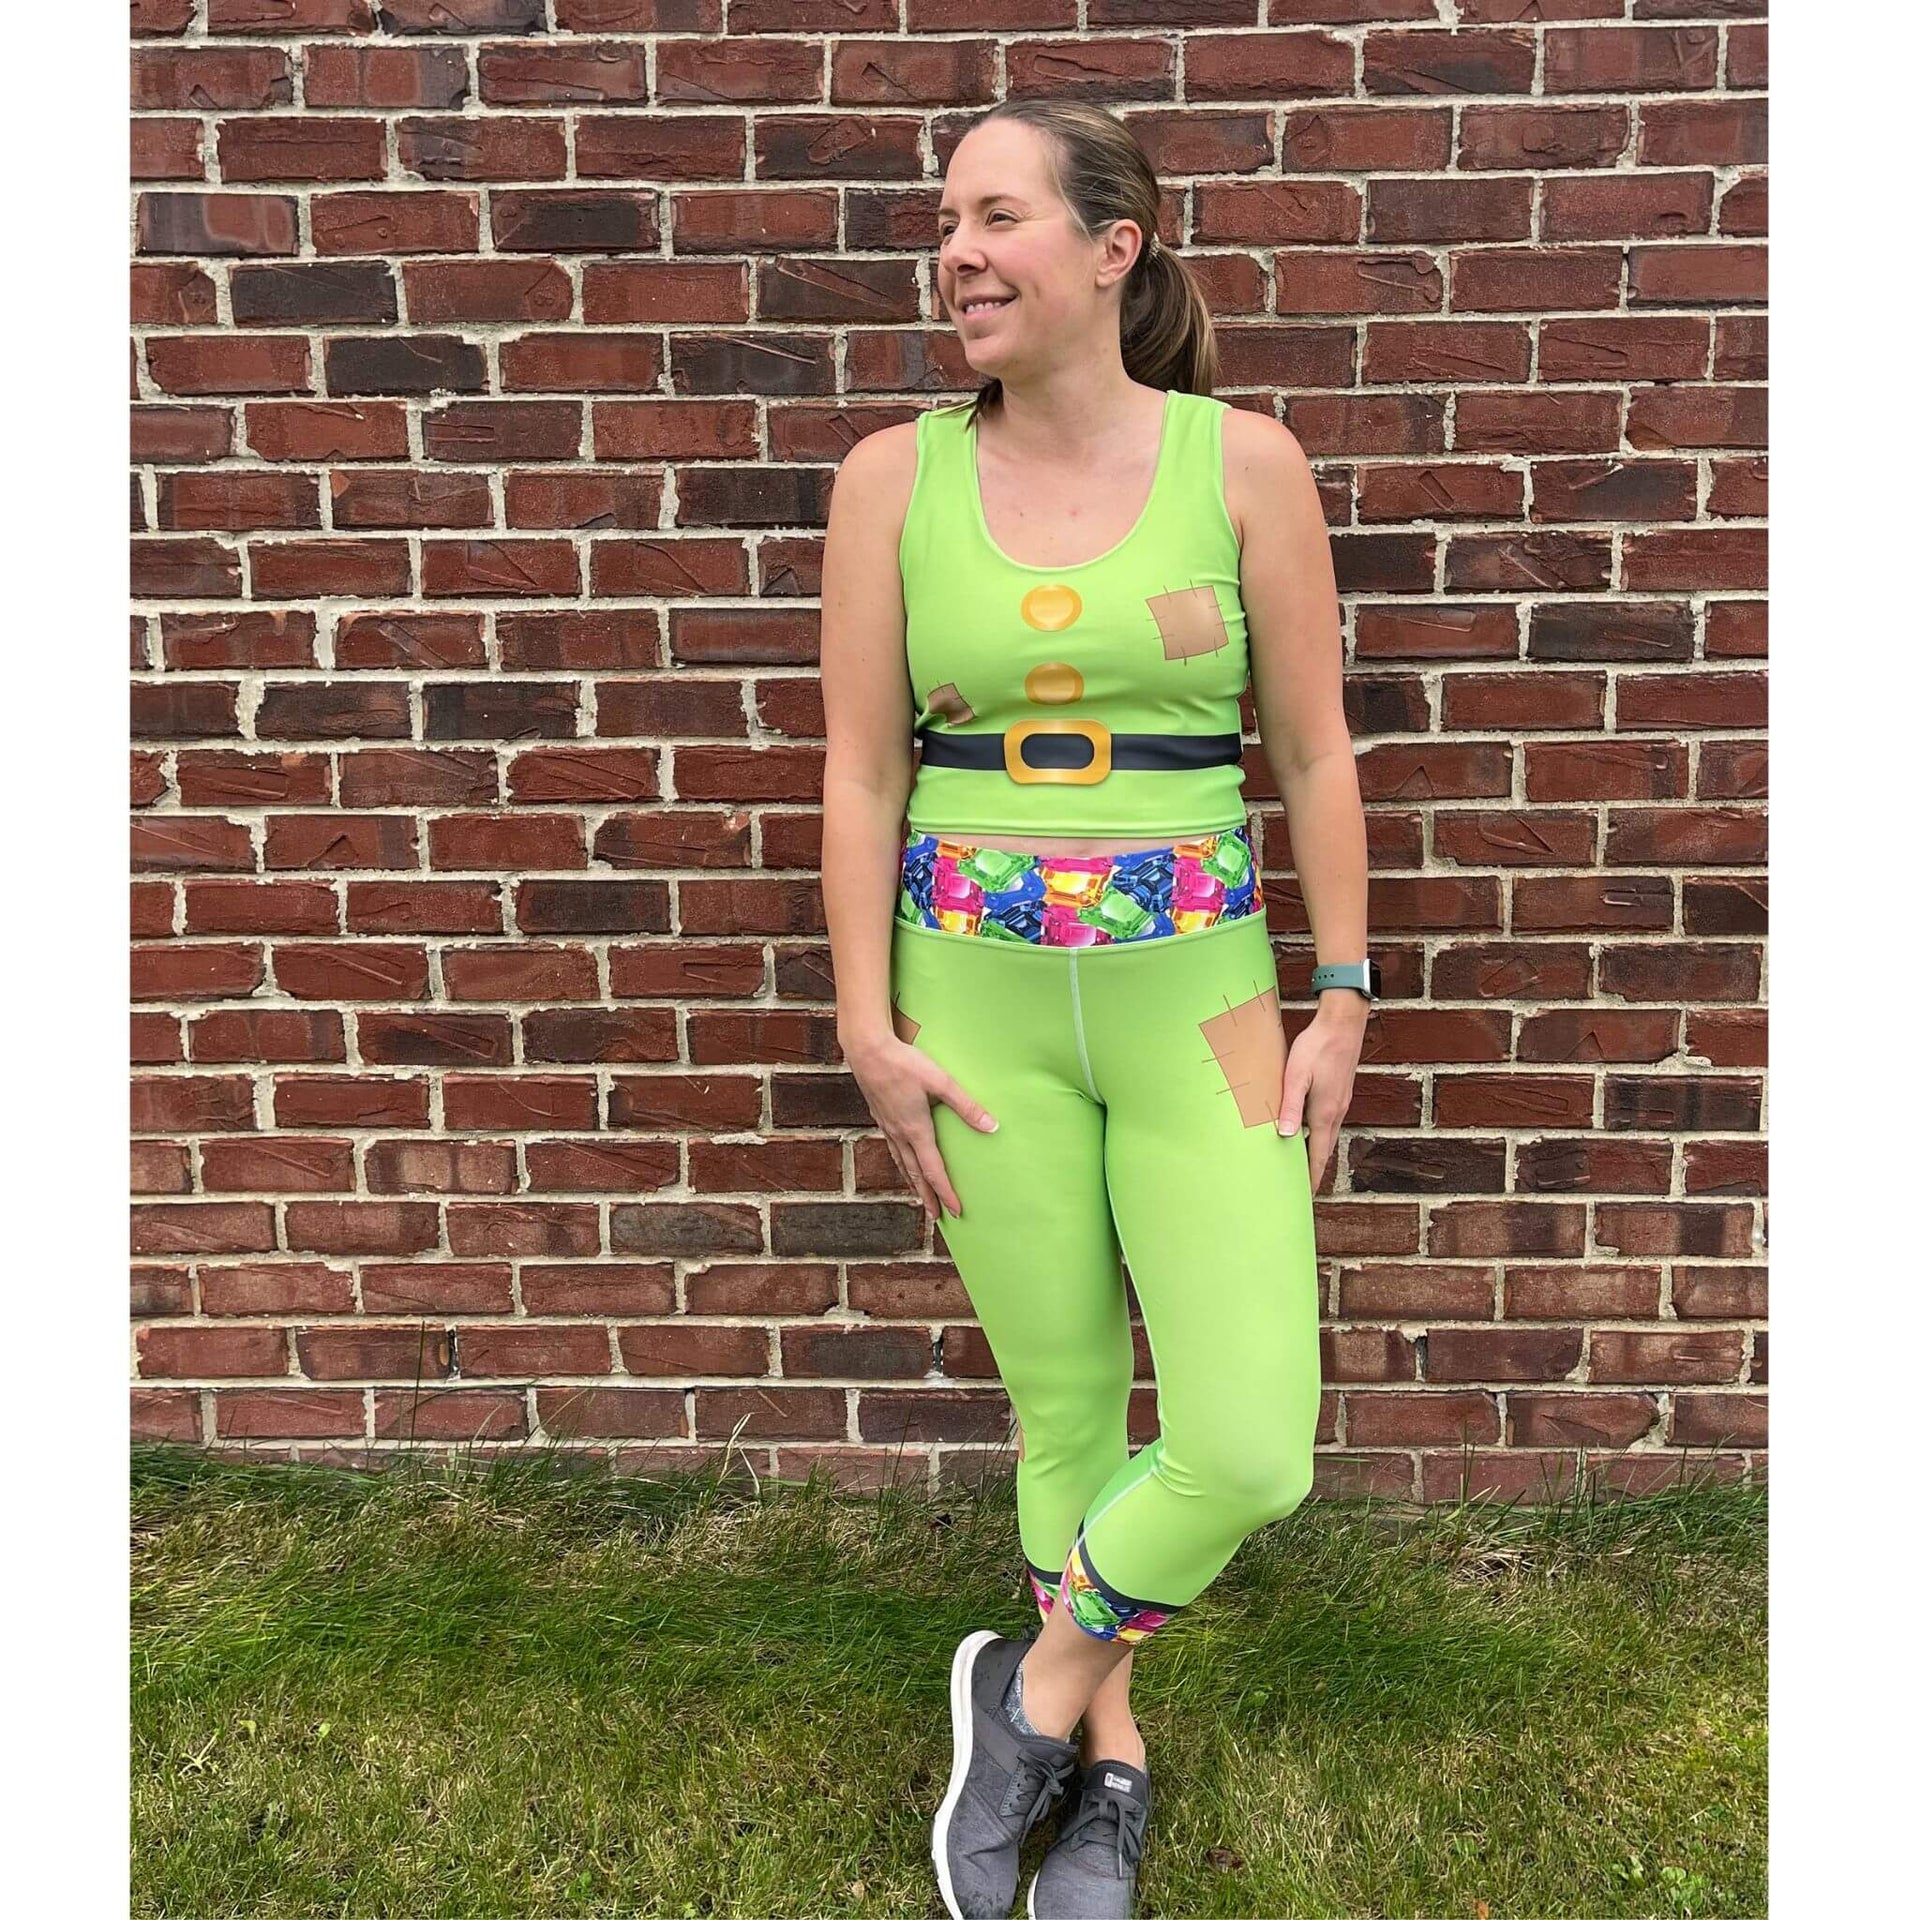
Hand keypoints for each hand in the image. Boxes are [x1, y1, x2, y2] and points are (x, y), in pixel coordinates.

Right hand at [843, 1033, 996, 1220]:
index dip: (946, 1193)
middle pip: (915, 1174)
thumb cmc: (904, 1064)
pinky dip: (900, 1163)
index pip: (934, 1171)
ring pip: (901, 1163)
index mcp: (916, 1130)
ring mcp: (887, 1126)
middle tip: (936, 1216)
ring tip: (920, 1196)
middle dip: (928, 1196)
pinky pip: (892, 1149)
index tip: (956, 1211)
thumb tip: (992, 1127)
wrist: (867, 1050)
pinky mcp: (880, 1116)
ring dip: (913, 1182)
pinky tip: (902, 1159)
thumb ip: (966, 1106)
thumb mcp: (941, 1082)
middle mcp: (900, 1134)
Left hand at [1276, 995, 1365, 1192]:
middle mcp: (1336, 1113)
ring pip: (1327, 1137)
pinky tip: (1309, 1134)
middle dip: (1314, 1172)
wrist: (1343, 1023)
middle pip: (1324, 1151)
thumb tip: (1286, 1136)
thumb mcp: (1295, 1075)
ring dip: (1316, 1154)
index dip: (1311, 1179)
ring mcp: (1340, 1103)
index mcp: (1325, 1114)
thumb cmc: (1317, 1047)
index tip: (1305, 1199)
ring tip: (1303, 1168)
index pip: (1318, 1157)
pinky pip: (1329, 1123)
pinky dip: (1319, 1137)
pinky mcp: (1339, 1093)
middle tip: (1301, 1191)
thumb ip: (1290, 1106)